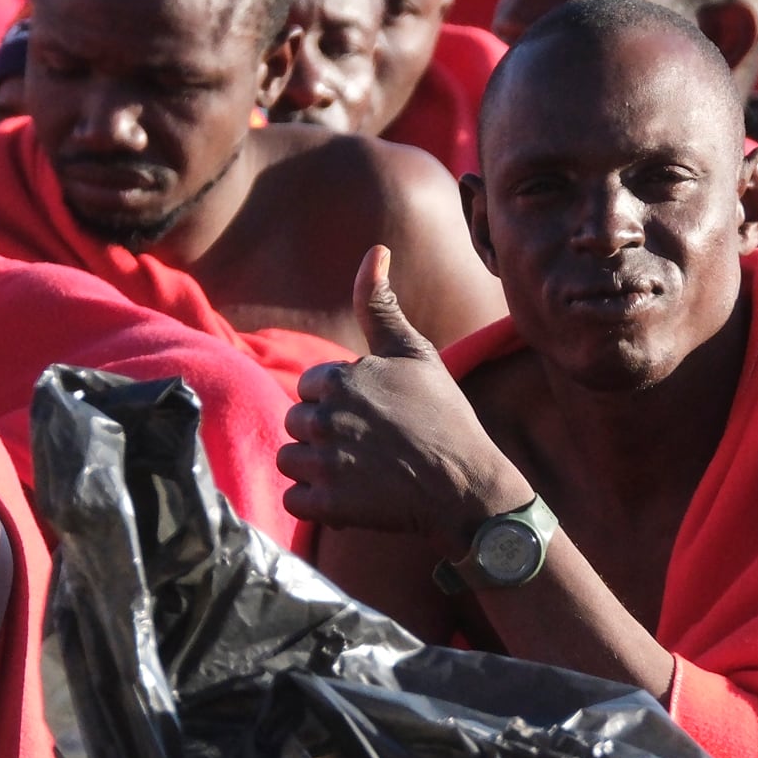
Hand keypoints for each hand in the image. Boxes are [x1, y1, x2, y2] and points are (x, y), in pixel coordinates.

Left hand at [278, 245, 527, 537]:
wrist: (468, 485)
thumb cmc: (445, 416)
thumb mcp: (416, 353)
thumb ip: (381, 306)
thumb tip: (375, 251)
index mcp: (341, 378)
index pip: (309, 387)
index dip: (339, 403)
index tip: (374, 417)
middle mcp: (327, 417)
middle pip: (295, 422)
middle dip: (324, 434)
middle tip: (370, 447)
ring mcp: (326, 463)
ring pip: (289, 460)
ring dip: (315, 469)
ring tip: (358, 473)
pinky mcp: (329, 506)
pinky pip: (294, 501)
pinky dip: (315, 504)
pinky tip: (349, 499)